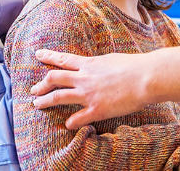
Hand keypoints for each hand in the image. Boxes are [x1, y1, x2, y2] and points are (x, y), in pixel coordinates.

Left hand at [29, 49, 149, 128]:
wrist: (146, 77)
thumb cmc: (134, 66)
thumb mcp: (112, 59)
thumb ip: (99, 65)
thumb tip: (93, 67)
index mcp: (90, 64)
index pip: (63, 59)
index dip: (49, 57)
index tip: (38, 54)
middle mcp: (85, 78)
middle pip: (55, 78)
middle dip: (41, 84)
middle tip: (33, 90)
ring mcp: (88, 94)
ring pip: (59, 97)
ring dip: (45, 101)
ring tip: (37, 105)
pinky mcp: (96, 109)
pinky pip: (77, 118)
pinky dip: (71, 122)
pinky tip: (68, 124)